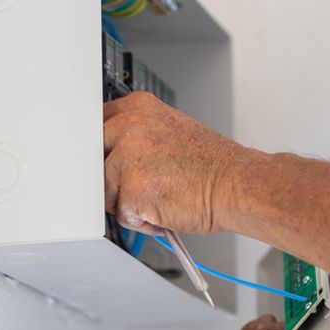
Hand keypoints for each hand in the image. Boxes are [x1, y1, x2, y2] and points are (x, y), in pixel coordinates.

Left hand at [103, 92, 246, 234]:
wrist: (237, 184)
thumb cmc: (211, 165)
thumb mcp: (169, 131)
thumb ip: (135, 136)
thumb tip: (110, 155)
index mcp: (137, 108)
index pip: (94, 127)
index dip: (101, 153)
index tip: (110, 164)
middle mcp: (129, 127)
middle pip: (92, 160)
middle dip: (111, 179)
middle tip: (143, 186)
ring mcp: (128, 157)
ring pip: (104, 190)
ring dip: (127, 203)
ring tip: (159, 197)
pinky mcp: (132, 188)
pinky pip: (121, 215)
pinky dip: (142, 221)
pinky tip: (164, 209)